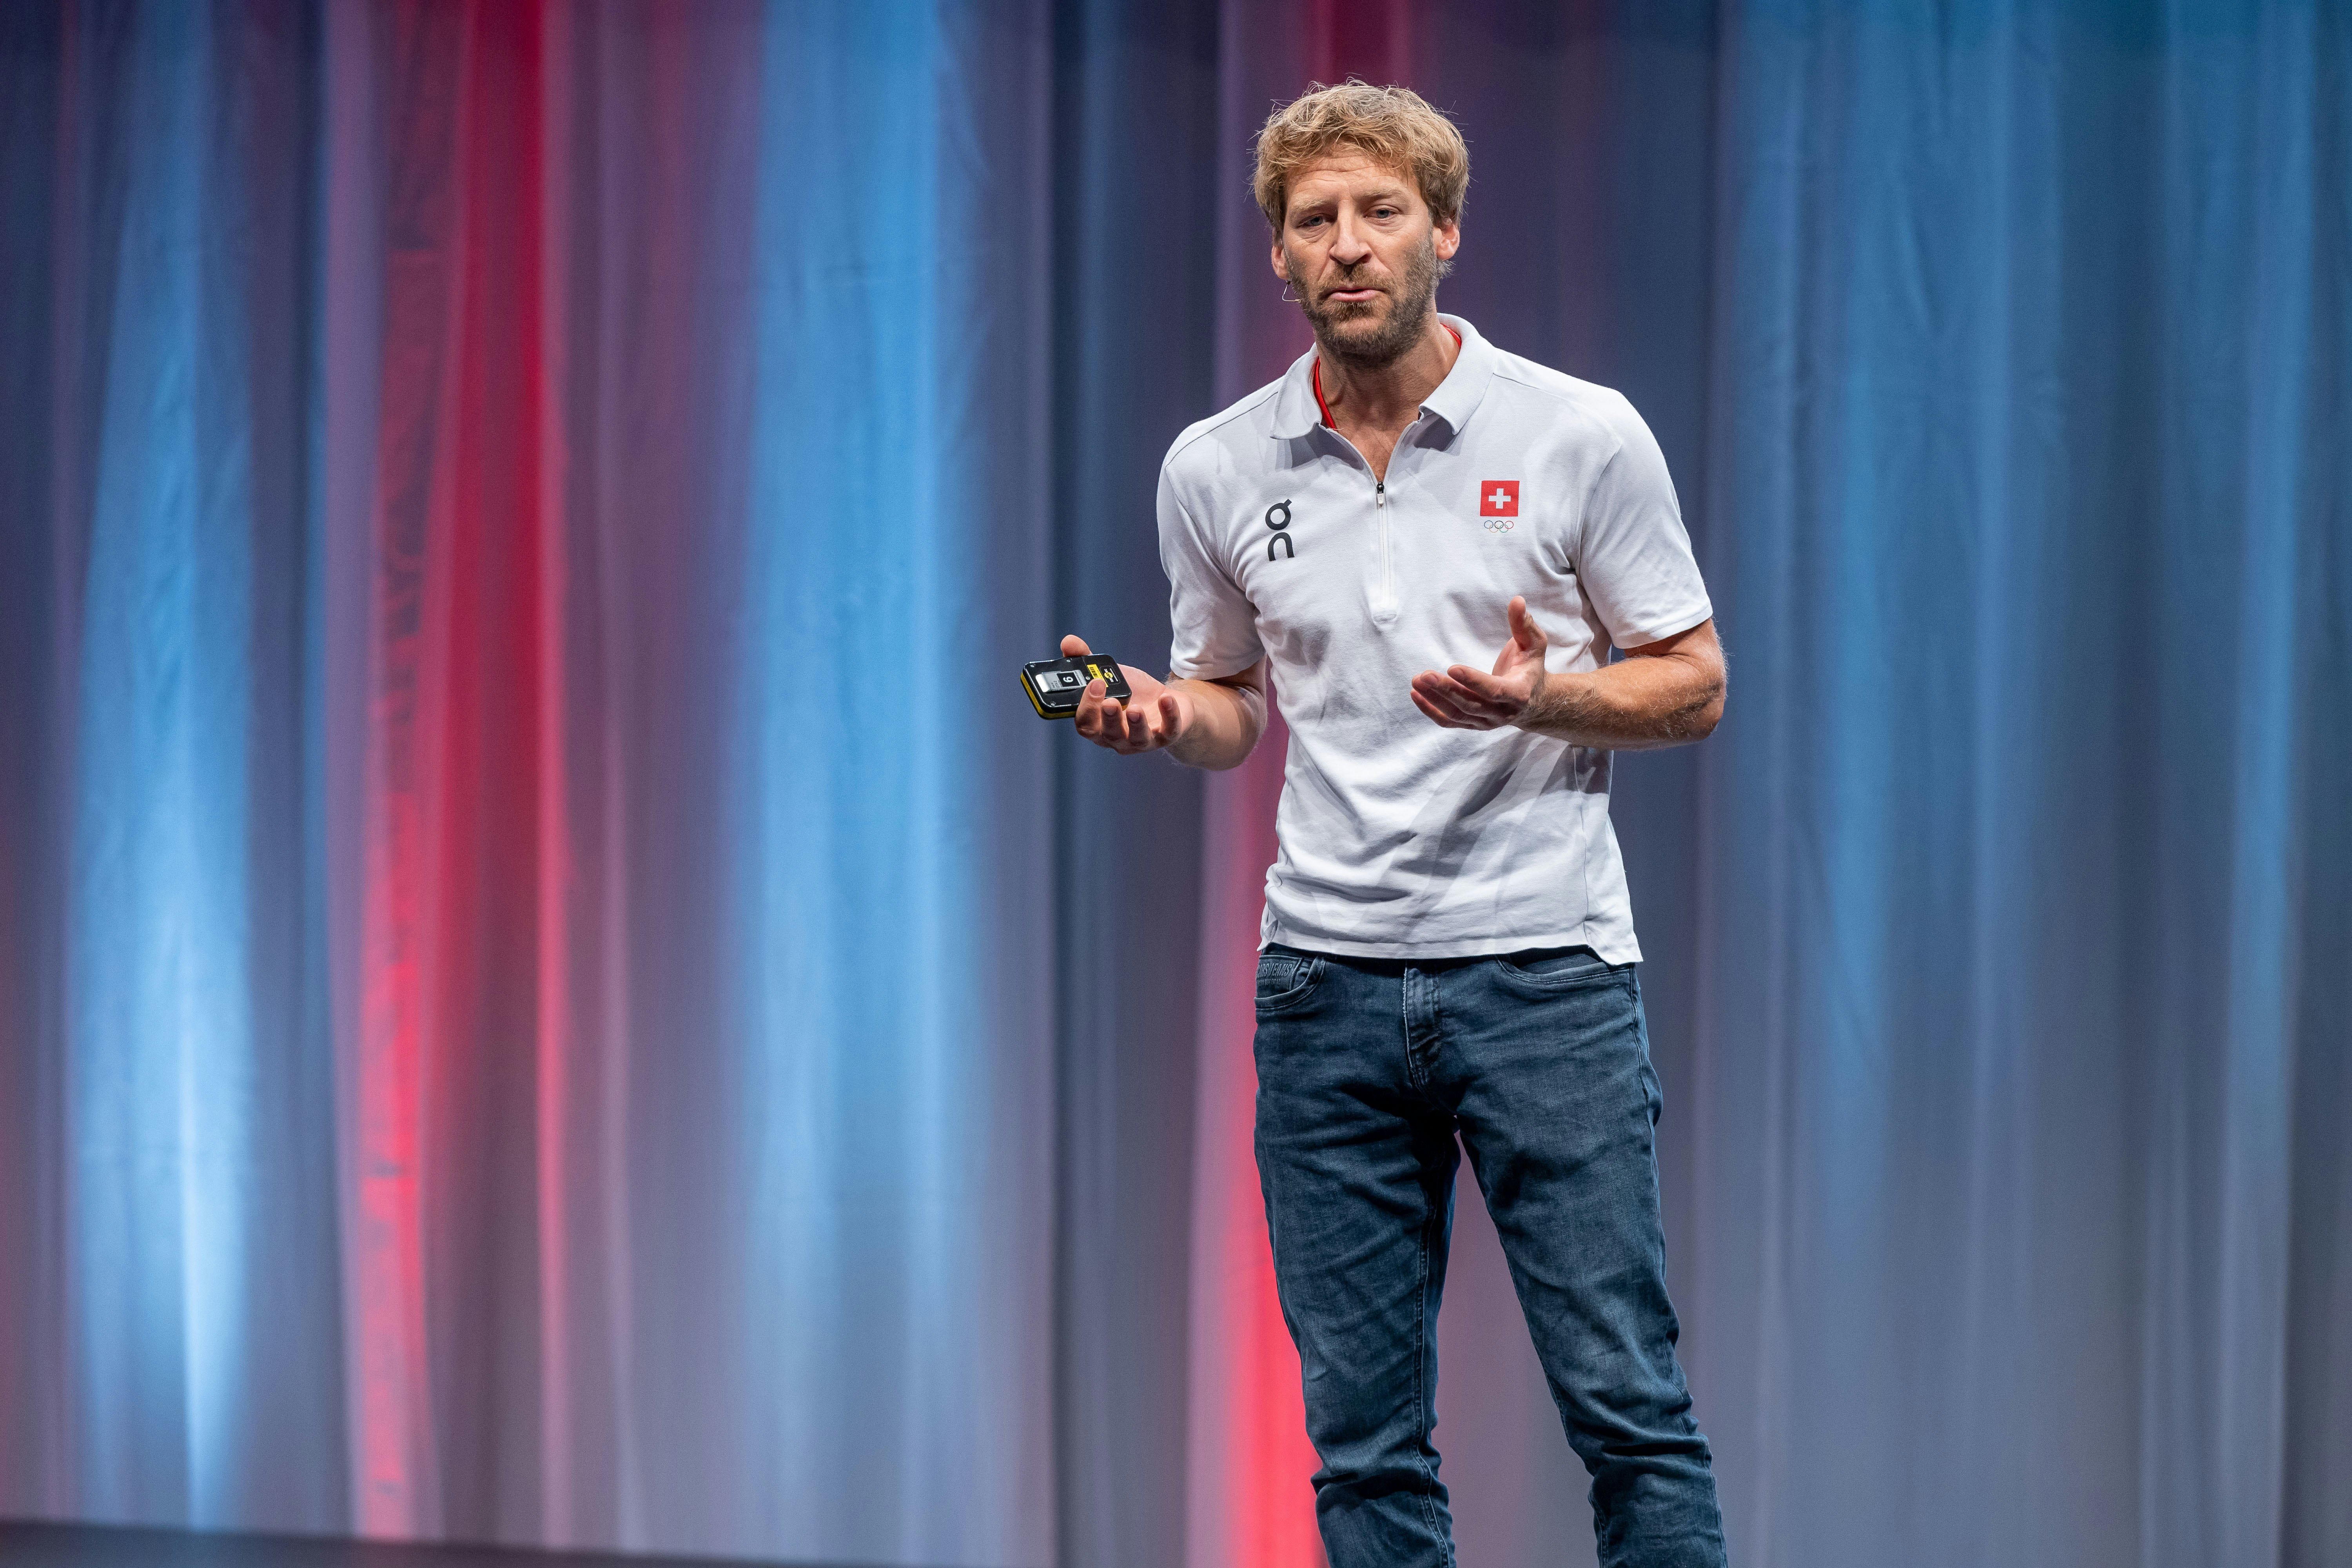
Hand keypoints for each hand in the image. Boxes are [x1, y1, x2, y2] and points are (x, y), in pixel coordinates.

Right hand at [1063, 633, 1191, 754]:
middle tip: (1110, 701)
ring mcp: (1142, 740)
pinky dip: (1168, 715)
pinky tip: (1166, 699)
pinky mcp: (1166, 736)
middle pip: (1108, 734)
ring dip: (1135, 724)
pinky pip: (1168, 730)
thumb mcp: (1110, 675)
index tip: (1095, 683)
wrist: (1167, 701)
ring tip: (1135, 708)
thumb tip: (1068, 642)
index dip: (1087, 707)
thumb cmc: (1133, 692)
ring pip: (1136, 739)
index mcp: (1098, 725)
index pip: (1085, 724)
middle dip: (1109, 718)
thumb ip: (1086, 661)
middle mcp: (1117, 738)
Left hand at [1409, 595, 1548, 730]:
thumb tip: (1517, 600)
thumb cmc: (1530, 667)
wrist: (1534, 701)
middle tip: (1425, 675)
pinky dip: (1431, 710)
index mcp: (1519, 693)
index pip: (1494, 690)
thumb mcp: (1533, 644)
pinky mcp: (1474, 725)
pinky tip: (1416, 695)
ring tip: (1417, 681)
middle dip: (1446, 690)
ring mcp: (1487, 722)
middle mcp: (1502, 713)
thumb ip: (1524, 624)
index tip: (1451, 667)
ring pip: (1457, 714)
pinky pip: (1449, 721)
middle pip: (1471, 705)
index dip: (1473, 681)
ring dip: (1435, 699)